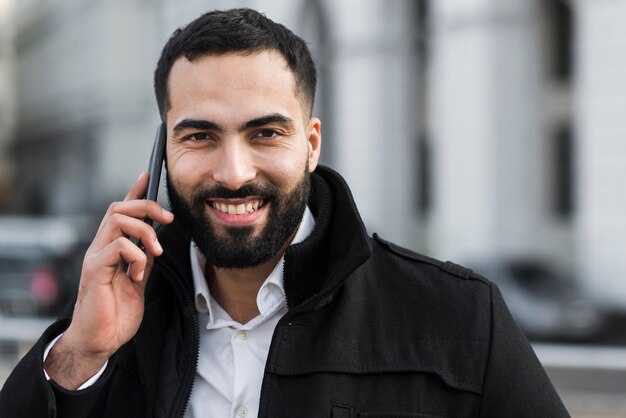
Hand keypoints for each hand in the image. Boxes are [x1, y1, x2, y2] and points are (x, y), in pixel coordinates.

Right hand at [44, 172, 173, 388]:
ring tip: (156, 252)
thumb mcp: (138, 279)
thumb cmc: (116, 313)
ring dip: (145, 231)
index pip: (122, 211)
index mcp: (112, 247)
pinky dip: (135, 255)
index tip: (148, 174)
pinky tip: (139, 275)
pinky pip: (117, 246)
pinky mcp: (95, 269)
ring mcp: (96, 256)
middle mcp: (101, 246)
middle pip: (119, 207)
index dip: (135, 191)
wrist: (100, 341)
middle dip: (147, 206)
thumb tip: (155, 240)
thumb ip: (143, 258)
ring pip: (118, 219)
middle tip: (168, 219)